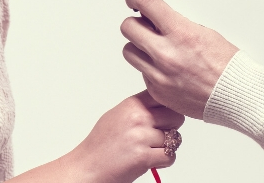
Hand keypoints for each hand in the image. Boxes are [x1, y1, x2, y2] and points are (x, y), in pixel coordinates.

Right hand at [59, 91, 184, 182]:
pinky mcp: (144, 157)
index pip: (164, 97)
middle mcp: (138, 117)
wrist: (88, 167)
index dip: (169, 108)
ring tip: (148, 150)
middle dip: (171, 128)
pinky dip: (163, 161)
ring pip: (174, 139)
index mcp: (132, 104)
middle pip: (176, 117)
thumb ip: (139, 108)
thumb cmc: (101, 145)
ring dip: (165, 147)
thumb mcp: (118, 115)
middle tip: (157, 137)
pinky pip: (170, 156)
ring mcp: (141, 137)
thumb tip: (162, 105)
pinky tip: (150, 160)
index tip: (165, 116)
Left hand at [120, 0, 238, 118]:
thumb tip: (156, 17)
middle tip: (144, 23)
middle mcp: (165, 54)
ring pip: (128, 51)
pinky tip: (167, 68)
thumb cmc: (227, 65)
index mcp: (180, 32)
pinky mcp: (156, 91)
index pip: (144, 3)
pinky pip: (142, 72)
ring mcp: (158, 75)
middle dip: (136, 22)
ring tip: (154, 47)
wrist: (235, 96)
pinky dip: (150, 68)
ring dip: (138, 46)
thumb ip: (175, 23)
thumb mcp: (204, 32)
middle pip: (127, 27)